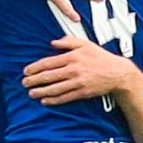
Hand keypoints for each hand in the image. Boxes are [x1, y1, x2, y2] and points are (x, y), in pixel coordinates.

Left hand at [22, 35, 137, 105]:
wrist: (118, 73)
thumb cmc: (101, 58)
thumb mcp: (86, 44)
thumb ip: (68, 41)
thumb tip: (53, 42)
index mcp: (73, 56)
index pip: (49, 62)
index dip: (35, 67)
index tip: (26, 71)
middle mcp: (74, 69)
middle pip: (49, 76)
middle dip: (34, 80)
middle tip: (24, 83)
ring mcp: (78, 82)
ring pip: (55, 88)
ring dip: (41, 91)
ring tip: (32, 93)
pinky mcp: (83, 92)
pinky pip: (65, 97)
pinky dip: (54, 100)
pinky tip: (45, 101)